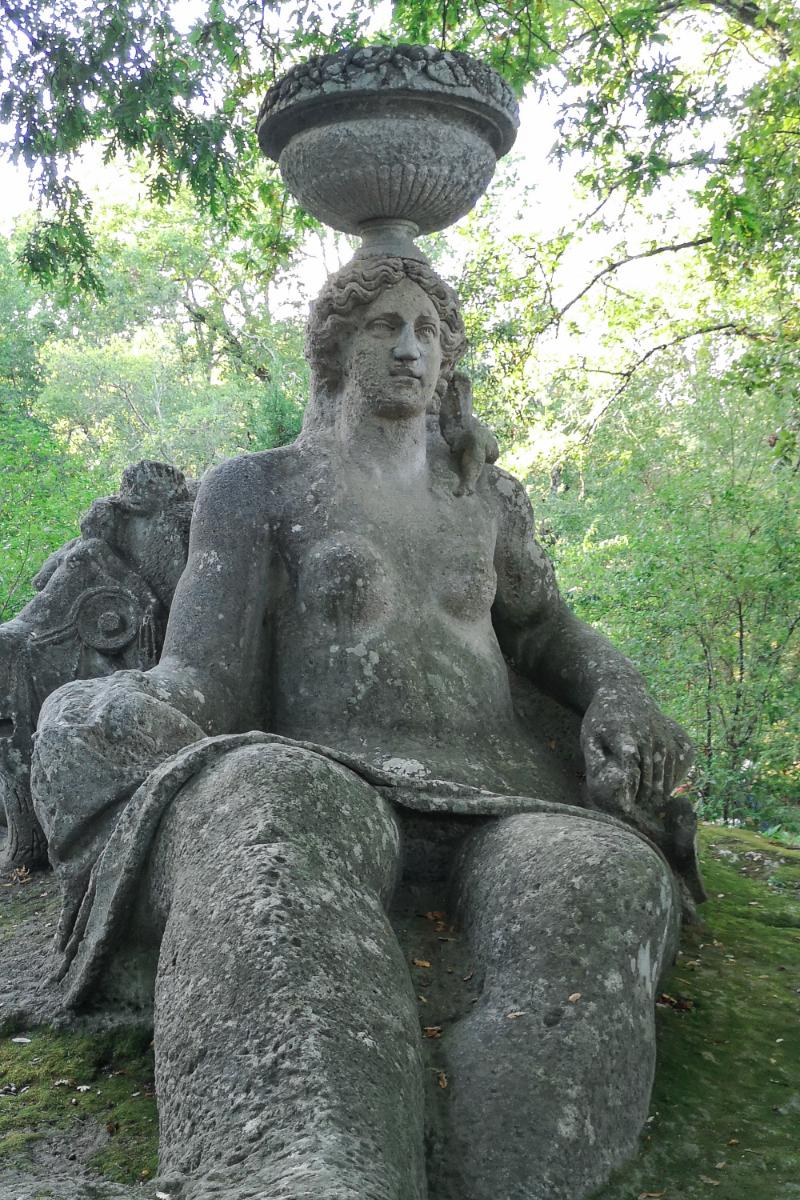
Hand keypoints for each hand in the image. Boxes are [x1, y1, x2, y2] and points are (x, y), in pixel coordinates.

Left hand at [580, 684, 693, 815]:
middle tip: (633, 811)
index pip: (630, 764)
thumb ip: (594, 759)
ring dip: (655, 794)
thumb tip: (602, 783)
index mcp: (624, 734)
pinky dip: (666, 784)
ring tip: (643, 805)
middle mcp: (647, 735)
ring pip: (663, 774)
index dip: (630, 786)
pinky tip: (656, 793)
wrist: (624, 691)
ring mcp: (661, 738)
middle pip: (648, 774)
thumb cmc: (602, 718)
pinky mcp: (671, 740)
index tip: (625, 803)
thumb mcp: (590, 735)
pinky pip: (672, 769)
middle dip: (641, 797)